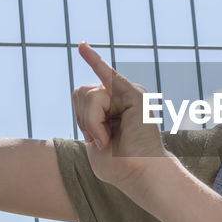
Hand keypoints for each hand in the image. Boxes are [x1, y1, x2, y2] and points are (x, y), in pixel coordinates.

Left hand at [72, 43, 168, 194]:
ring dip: (92, 122)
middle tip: (101, 140)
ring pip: (91, 96)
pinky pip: (109, 77)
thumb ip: (88, 118)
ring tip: (109, 139)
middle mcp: (120, 97)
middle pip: (82, 93)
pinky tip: (82, 47)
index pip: (82, 97)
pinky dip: (94, 61)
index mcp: (109, 108)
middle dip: (84, 119)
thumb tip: (87, 96)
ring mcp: (128, 94)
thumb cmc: (119, 165)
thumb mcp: (93, 140)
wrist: (140, 174)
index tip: (95, 136)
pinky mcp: (135, 95)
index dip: (81, 117)